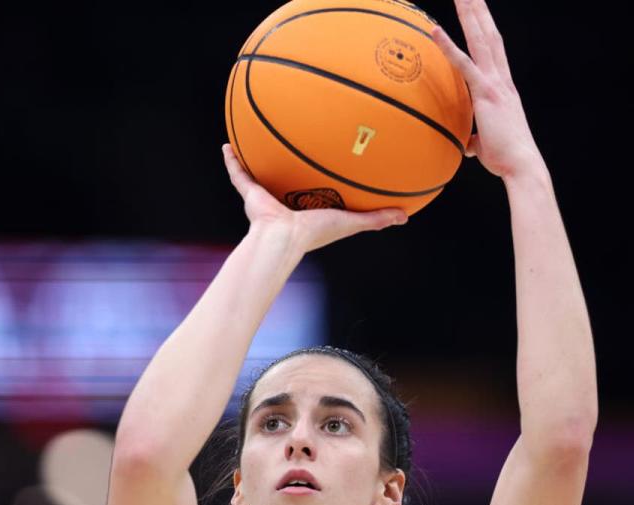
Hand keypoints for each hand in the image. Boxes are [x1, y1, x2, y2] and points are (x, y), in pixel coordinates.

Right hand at [222, 144, 406, 252]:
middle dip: (286, 164)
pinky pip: (239, 174)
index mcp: (307, 208)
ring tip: (253, 137)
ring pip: (259, 173)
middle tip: (290, 143)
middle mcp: (285, 201)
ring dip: (255, 158)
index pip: (313, 191)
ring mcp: (265, 197)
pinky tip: (228, 144)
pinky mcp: (250, 195)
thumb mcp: (351, 222)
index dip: (318, 178)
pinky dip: (232, 161)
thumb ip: (376, 219)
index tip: (323, 162)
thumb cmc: (316, 233)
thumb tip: (406, 216)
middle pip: (285, 178)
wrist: (283, 238)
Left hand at [431, 0, 545, 179]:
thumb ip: (475, 138)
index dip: (485, 26)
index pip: (493, 48)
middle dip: (478, 10)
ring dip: (470, 15)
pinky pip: (463, 64)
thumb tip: (467, 144)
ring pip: (480, 40)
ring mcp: (495, 84)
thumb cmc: (505, 158)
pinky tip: (435, 30)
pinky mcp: (485, 94)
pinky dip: (448, 46)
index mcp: (502, 87)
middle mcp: (501, 79)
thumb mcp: (486, 144)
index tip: (478, 8)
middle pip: (488, 35)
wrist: (520, 165)